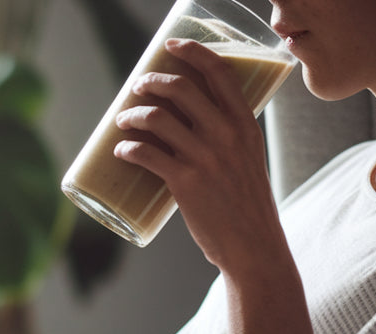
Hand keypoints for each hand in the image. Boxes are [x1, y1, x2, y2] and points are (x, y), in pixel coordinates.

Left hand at [112, 38, 289, 277]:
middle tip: (138, 87)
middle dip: (151, 82)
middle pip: (180, 88)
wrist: (254, 247)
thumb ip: (228, 137)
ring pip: (156, 118)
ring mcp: (205, 158)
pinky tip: (120, 151)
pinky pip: (145, 153)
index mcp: (245, 125)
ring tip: (123, 120)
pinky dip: (127, 148)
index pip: (219, 72)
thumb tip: (191, 121)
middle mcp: (226, 135)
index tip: (171, 46)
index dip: (192, 52)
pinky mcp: (185, 182)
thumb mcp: (249, 159)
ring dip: (131, 115)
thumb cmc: (247, 205)